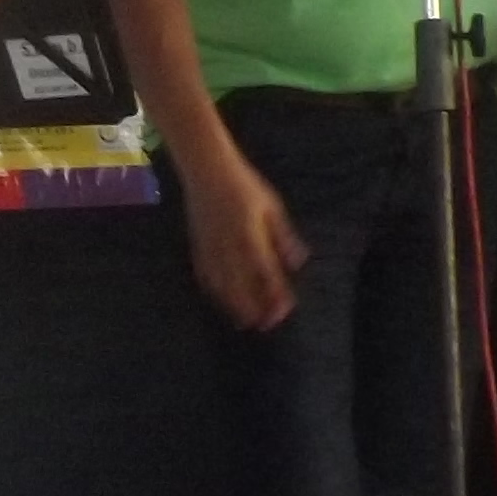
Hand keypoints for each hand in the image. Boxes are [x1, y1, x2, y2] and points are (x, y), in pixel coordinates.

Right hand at [180, 154, 308, 331]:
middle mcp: (230, 248)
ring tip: (245, 322)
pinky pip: (205, 276)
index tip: (284, 310)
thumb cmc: (244, 185)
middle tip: (266, 325)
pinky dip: (215, 292)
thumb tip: (298, 261)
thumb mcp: (272, 206)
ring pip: (223, 286)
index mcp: (250, 237)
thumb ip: (283, 236)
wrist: (207, 170)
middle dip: (255, 308)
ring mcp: (211, 249)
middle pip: (243, 287)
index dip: (276, 295)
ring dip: (234, 306)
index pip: (267, 274)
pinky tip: (221, 300)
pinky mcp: (198, 246)